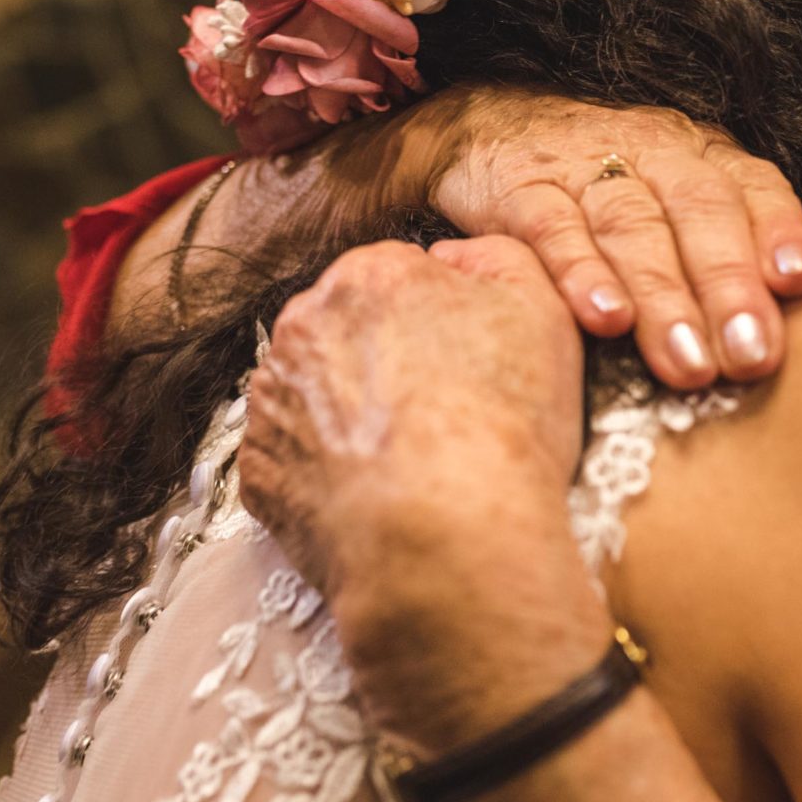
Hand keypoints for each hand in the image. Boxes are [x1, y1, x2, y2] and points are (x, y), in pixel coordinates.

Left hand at [238, 235, 611, 753]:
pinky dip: (327, 471)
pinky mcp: (257, 472)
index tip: (471, 365)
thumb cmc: (504, 425)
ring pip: (315, 389)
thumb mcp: (543, 309)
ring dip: (350, 411)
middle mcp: (302, 324)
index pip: (402, 279)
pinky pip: (294, 457)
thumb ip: (499, 256)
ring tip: (410, 461)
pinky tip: (377, 494)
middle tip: (444, 413)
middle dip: (387, 359)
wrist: (446, 545)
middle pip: (349, 329)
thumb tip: (455, 256)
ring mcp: (271, 400)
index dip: (443, 321)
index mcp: (369, 275)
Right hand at [423, 86, 801, 387]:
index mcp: (700, 155)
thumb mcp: (675, 201)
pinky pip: (553, 229)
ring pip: (631, 226)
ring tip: (689, 362)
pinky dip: (580, 274)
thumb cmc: (607, 185)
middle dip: (729, 285)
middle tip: (750, 356)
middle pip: (698, 211)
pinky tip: (604, 319)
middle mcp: (651, 152)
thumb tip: (794, 328)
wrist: (491, 125)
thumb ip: (732, 250)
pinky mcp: (520, 187)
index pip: (753, 186)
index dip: (780, 230)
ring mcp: (582, 166)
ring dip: (664, 296)